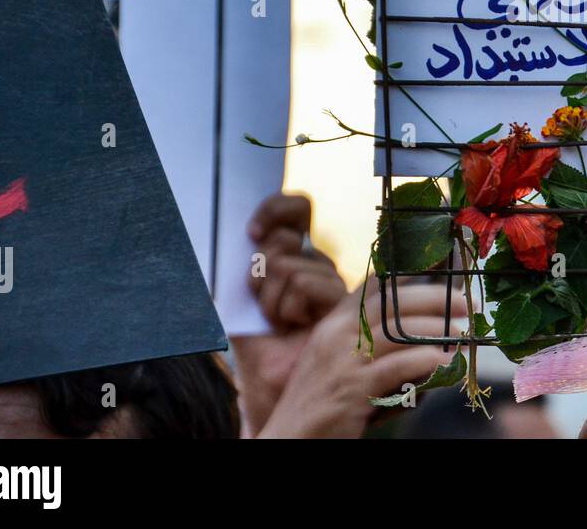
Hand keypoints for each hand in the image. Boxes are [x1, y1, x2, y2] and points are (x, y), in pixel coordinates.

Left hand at [232, 193, 346, 434]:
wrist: (268, 378)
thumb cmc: (256, 335)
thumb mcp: (243, 291)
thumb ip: (250, 258)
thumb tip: (250, 230)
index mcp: (295, 250)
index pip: (298, 207)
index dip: (276, 208)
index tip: (251, 231)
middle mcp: (316, 261)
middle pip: (286, 238)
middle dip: (260, 272)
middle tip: (262, 299)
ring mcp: (331, 280)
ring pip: (288, 265)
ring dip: (269, 299)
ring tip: (277, 320)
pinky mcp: (342, 301)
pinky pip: (303, 283)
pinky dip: (284, 308)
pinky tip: (292, 326)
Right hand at [257, 283, 467, 437]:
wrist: (288, 439)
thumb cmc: (320, 403)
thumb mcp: (335, 361)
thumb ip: (365, 341)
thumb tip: (417, 333)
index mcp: (333, 324)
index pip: (372, 286)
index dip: (407, 274)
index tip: (439, 269)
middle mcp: (336, 335)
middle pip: (392, 303)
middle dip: (433, 299)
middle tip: (464, 303)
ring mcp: (343, 361)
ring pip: (399, 333)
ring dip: (436, 332)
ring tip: (461, 336)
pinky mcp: (353, 390)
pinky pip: (399, 368)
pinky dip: (426, 362)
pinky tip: (445, 365)